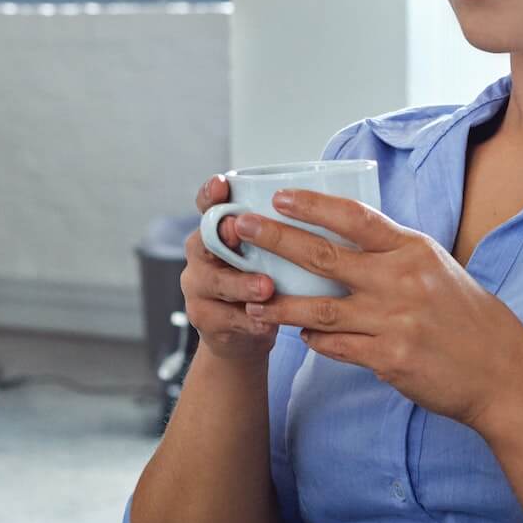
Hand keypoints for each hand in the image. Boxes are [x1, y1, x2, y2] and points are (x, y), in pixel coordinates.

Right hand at [178, 174, 278, 365]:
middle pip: (204, 240)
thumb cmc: (264, 284)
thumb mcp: (269, 255)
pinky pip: (224, 318)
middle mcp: (201, 254)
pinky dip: (247, 321)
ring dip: (240, 283)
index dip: (211, 194)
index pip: (207, 206)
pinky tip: (266, 323)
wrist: (244, 338)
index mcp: (217, 231)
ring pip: (215, 281)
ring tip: (266, 287)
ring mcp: (198, 287)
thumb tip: (324, 208)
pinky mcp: (205, 318)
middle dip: (223, 235)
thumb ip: (279, 234)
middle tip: (237, 229)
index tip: (221, 184)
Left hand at [232, 189, 522, 430]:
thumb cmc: (467, 317)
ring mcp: (394, 321)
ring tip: (251, 301)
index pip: (355, 217)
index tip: (278, 198)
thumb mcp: (437, 268)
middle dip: (275, 241)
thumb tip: (344, 236)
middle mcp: (401, 281)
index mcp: (413, 250)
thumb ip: (392, 253)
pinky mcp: (389, 359)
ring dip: (279, 305)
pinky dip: (315, 340)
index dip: (313, 205)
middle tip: (240, 232)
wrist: (501, 372)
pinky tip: (300, 335)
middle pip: (324, 257)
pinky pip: (336, 346)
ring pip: (319, 309)